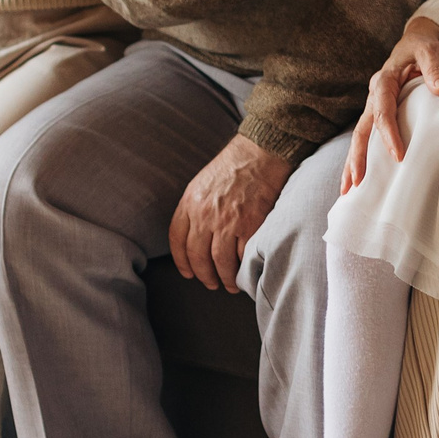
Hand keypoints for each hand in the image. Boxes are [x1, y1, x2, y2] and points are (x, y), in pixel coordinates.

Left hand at [171, 132, 292, 292]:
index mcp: (190, 203)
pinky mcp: (250, 225)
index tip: (188, 272)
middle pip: (197, 256)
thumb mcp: (202, 183)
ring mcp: (227, 222)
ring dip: (224, 278)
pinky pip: (243, 256)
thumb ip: (195, 208)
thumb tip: (196, 235)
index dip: (182, 262)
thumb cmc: (234, 166)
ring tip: (229, 284)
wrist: (261, 152)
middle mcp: (205, 215)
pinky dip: (243, 268)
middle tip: (210, 282)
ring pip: (220, 262)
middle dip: (203, 275)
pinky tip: (244, 272)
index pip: (177, 241)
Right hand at [342, 16, 438, 192]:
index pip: (383, 111)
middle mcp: (374, 95)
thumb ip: (435, 67)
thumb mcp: (430, 49)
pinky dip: (360, 158)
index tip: (398, 155)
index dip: (389, 134)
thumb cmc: (424, 46)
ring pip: (359, 137)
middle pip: (362, 130)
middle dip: (358, 157)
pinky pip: (367, 137)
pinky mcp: (379, 113)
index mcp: (384, 81)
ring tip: (348, 190)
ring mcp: (374, 106)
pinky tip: (357, 178)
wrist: (416, 40)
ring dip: (352, 163)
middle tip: (358, 182)